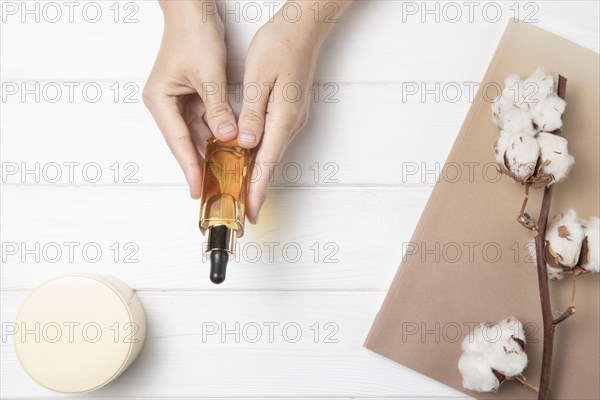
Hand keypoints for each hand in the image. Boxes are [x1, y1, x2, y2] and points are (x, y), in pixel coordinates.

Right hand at [143, 0, 237, 198]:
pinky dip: (218, 134)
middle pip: (186, 143)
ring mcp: (180, 101)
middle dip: (200, 165)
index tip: (197, 189)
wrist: (194, 9)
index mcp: (160, 100)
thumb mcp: (209, 75)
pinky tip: (230, 149)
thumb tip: (228, 137)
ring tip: (225, 175)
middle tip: (214, 189)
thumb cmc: (193, 34)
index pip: (178, 142)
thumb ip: (218, 108)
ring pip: (197, 134)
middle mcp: (167, 104)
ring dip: (211, 152)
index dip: (190, 167)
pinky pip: (206, 122)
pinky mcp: (193, 97)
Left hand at [237, 1, 351, 222]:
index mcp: (282, 117)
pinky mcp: (288, 113)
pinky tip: (247, 160)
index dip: (257, 190)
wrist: (303, 28)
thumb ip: (253, 113)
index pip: (267, 162)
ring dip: (256, 173)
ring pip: (270, 153)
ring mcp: (292, 119)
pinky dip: (259, 155)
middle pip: (270, 164)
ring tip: (240, 192)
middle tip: (241, 210)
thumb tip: (247, 144)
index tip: (251, 212)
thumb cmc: (280, 45)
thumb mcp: (258, 77)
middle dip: (255, 189)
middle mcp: (291, 123)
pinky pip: (271, 140)